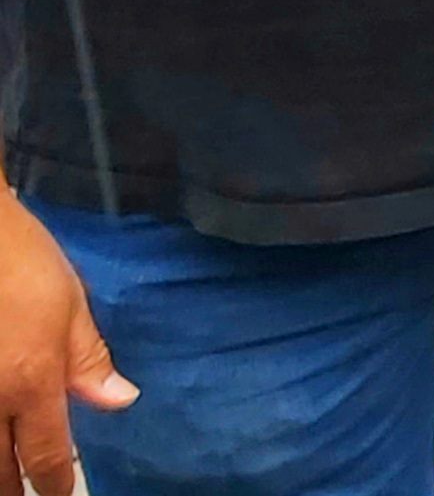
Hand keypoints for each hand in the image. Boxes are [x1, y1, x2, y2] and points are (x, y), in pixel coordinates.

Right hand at [0, 192, 132, 495]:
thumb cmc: (22, 263)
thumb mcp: (69, 305)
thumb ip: (88, 360)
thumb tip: (119, 402)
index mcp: (32, 383)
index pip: (48, 455)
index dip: (55, 484)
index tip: (61, 495)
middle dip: (11, 491)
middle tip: (23, 495)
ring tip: (5, 478)